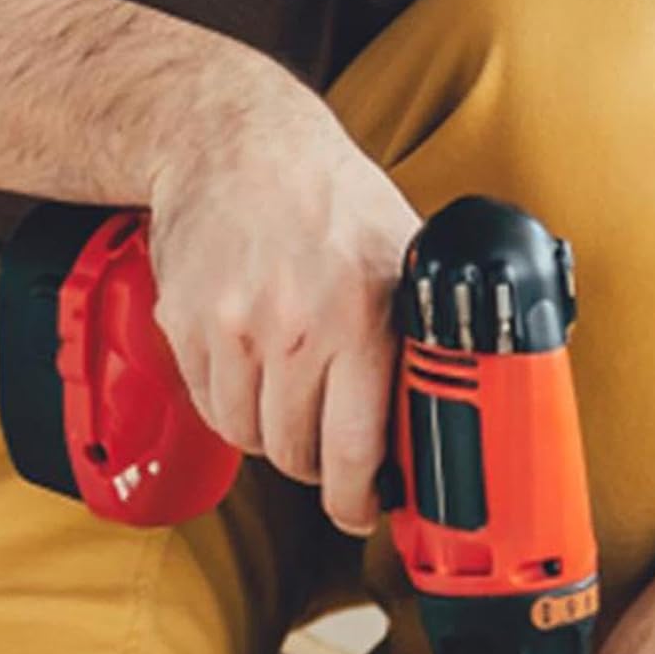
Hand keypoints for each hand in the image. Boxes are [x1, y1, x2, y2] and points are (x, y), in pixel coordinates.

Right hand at [147, 76, 420, 534]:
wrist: (234, 141)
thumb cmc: (331, 199)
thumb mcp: (403, 253)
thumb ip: (426, 330)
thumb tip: (470, 399)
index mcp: (361, 319)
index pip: (355, 449)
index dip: (357, 501)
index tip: (361, 511)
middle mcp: (293, 329)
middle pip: (298, 456)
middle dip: (320, 469)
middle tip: (331, 455)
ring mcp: (231, 329)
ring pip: (251, 439)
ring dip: (275, 438)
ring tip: (294, 405)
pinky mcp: (185, 325)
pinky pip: (211, 407)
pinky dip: (233, 408)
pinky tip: (255, 377)